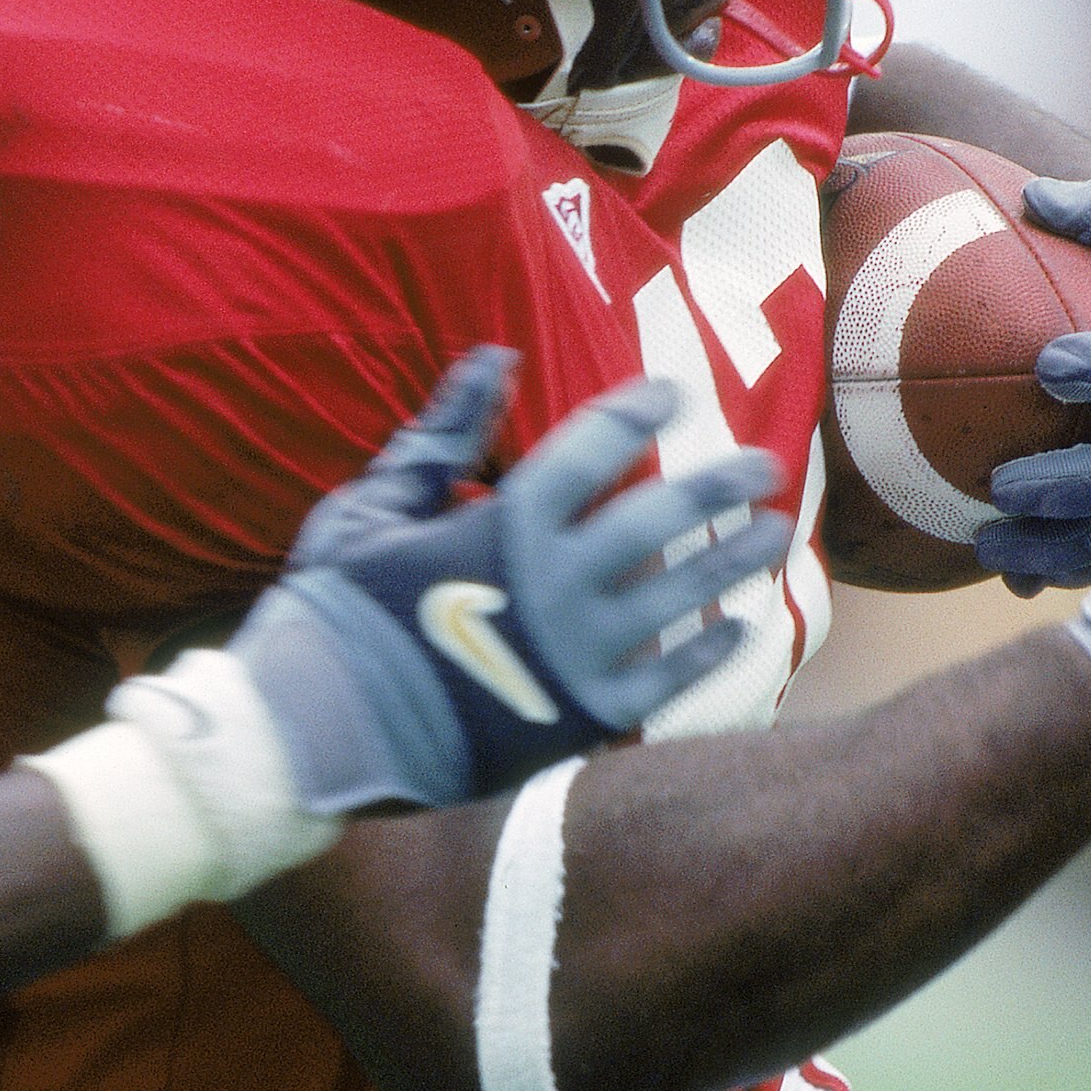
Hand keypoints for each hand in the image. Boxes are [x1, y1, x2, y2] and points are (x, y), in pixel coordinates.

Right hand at [231, 347, 788, 811]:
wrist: (319, 733)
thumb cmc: (336, 611)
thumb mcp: (375, 506)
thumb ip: (442, 434)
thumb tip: (494, 357)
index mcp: (507, 520)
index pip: (593, 448)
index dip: (637, 413)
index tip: (670, 395)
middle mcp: (560, 581)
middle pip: (662, 518)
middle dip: (718, 485)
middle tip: (762, 466)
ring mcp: (581, 653)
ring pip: (683, 596)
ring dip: (733, 560)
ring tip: (772, 534)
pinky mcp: (587, 717)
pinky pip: (672, 680)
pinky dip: (710, 650)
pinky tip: (740, 626)